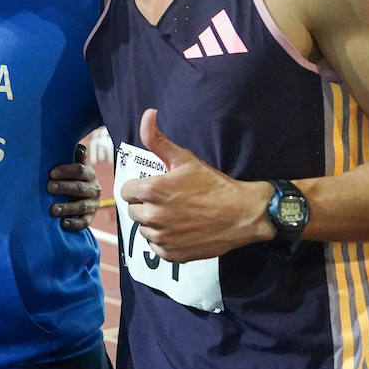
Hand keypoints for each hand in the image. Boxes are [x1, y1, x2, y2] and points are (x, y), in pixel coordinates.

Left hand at [47, 143, 101, 231]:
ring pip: (81, 206)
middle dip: (64, 187)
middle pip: (80, 188)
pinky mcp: (90, 218)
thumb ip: (72, 156)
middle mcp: (93, 188)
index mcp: (88, 174)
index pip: (80, 170)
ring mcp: (93, 204)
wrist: (79, 197)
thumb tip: (76, 146)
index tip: (51, 173)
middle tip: (49, 187)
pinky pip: (84, 222)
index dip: (66, 171)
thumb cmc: (70, 178)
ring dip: (67, 207)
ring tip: (53, 209)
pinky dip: (74, 224)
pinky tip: (62, 224)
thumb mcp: (71, 166)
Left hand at [118, 110, 272, 261]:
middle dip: (146, 206)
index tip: (155, 188)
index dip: (140, 189)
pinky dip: (165, 241)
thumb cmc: (214, 185)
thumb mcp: (184, 158)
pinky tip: (181, 230)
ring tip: (177, 216)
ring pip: (144, 230)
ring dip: (155, 224)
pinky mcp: (172, 254)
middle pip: (134, 212)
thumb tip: (147, 114)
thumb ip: (158, 139)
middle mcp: (152, 217)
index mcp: (151, 191)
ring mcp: (162, 238)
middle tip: (168, 201)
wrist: (242, 214)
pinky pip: (156, 248)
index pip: (126, 192)